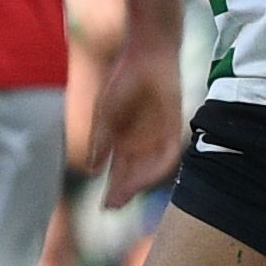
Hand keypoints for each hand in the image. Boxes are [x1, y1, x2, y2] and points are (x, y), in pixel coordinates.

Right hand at [92, 40, 185, 206]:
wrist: (146, 59)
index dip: (113, 188)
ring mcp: (158, 137)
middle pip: (134, 174)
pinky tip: (146, 176)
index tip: (103, 205)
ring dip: (139, 183)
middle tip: (113, 206)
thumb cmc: (122, 81)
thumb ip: (100, 140)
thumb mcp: (104, 113)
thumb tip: (91, 168)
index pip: (119, 170)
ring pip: (150, 169)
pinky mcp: (174, 130)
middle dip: (124, 191)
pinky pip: (167, 155)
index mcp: (123, 140)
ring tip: (126, 194)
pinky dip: (157, 167)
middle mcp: (141, 143)